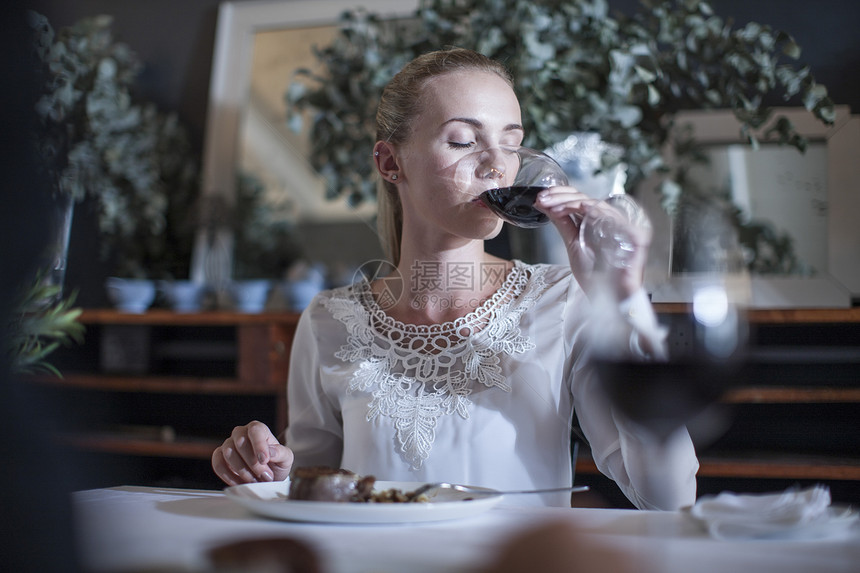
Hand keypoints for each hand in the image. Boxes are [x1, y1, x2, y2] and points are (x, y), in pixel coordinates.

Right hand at [211, 421, 293, 485]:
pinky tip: (240, 482)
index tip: (264, 460)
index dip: (259, 445)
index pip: (255, 430)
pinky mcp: (219, 457)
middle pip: (240, 443)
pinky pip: (217, 464)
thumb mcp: (286, 458)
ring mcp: (228, 444)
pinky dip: (228, 476)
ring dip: (242, 471)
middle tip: (264, 476)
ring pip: (228, 454)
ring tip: (255, 480)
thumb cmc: (276, 464)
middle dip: (253, 463)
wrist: (266, 477)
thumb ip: (281, 453)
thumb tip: (270, 452)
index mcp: (258, 429)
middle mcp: (241, 433)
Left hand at [535, 187, 649, 300]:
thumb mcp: (573, 245)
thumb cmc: (595, 275)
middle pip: (586, 199)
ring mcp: (623, 227)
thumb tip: (546, 206)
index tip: (540, 199)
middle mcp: (610, 221)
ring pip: (597, 204)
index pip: (579, 201)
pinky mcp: (633, 235)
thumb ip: (563, 224)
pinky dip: (598, 210)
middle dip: (561, 197)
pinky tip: (582, 207)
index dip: (560, 196)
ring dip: (573, 203)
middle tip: (543, 199)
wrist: (609, 298)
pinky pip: (616, 218)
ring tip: (555, 205)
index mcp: (598, 222)